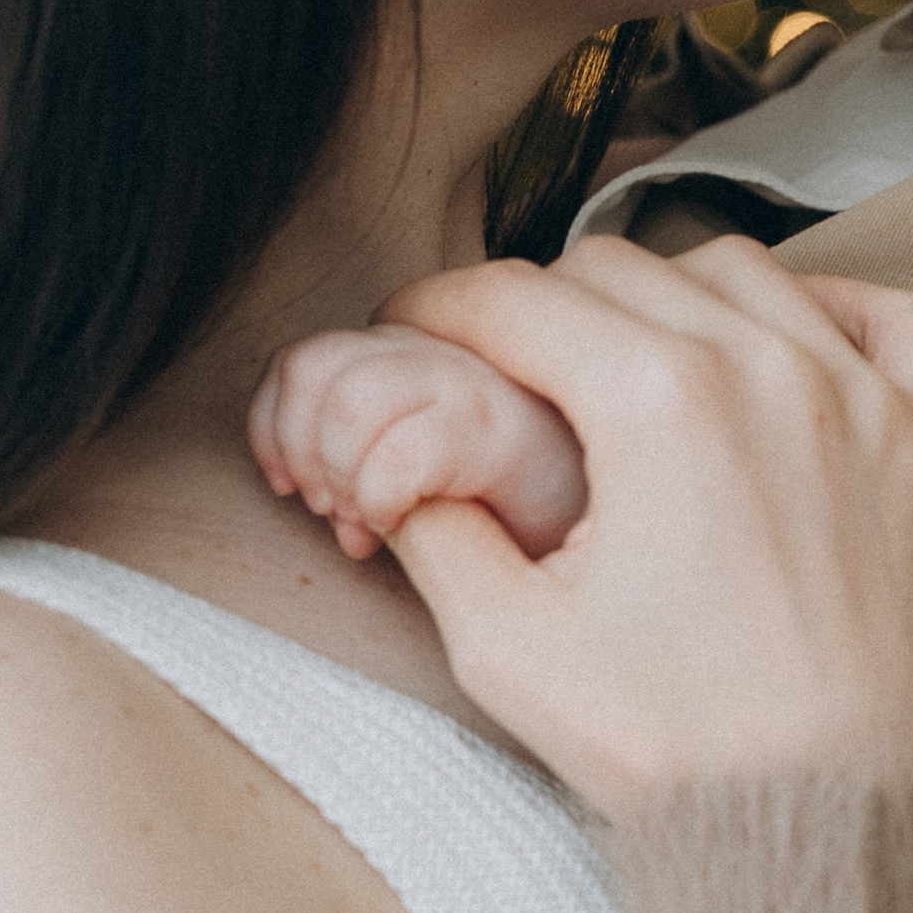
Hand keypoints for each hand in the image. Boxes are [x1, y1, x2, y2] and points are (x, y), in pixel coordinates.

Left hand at [249, 323, 588, 561]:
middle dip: (300, 451)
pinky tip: (399, 523)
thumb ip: (373, 454)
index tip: (294, 490)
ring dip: (336, 471)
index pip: (306, 359)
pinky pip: (401, 449)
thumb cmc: (543, 528)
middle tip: (333, 510)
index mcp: (431, 353)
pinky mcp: (511, 432)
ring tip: (366, 519)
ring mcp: (484, 383)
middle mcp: (455, 352)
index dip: (276, 427)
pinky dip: (376, 495)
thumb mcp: (434, 479)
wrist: (635, 560)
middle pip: (315, 363)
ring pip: (348, 394)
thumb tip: (309, 492)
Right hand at [353, 232, 912, 820]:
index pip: (517, 301)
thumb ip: (436, 525)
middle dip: (544, 307)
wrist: (837, 828)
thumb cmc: (679, 752)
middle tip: (511, 366)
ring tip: (635, 362)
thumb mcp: (508, 647)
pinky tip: (787, 345)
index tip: (417, 329)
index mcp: (657, 402)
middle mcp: (771, 368)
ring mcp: (871, 398)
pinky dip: (828, 308)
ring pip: (746, 273)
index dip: (441, 309)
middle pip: (621, 271)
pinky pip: (890, 318)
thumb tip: (400, 459)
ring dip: (671, 298)